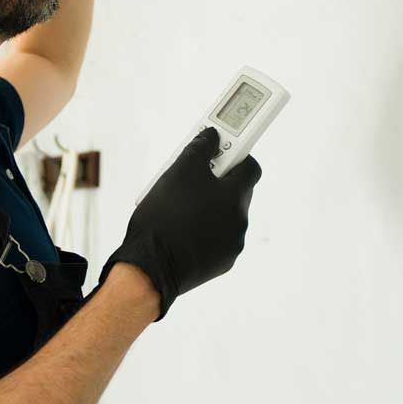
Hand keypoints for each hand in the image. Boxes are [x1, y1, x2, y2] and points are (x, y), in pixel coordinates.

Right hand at [99, 127, 260, 320]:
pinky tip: (183, 230)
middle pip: (238, 191)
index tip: (219, 152)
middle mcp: (240, 219)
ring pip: (227, 215)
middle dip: (219, 182)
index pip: (250, 166)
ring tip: (181, 207)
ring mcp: (233, 243)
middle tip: (192, 179)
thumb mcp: (178, 171)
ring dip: (211, 207)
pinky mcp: (223, 262)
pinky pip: (219, 238)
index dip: (235, 156)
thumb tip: (211, 136)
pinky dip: (206, 231)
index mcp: (235, 194)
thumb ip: (199, 148)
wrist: (151, 266)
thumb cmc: (163, 218)